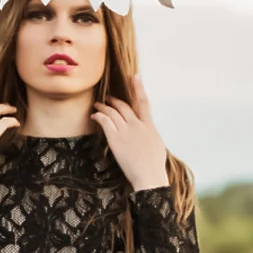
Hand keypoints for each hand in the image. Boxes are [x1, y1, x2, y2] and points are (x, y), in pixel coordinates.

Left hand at [90, 74, 169, 191]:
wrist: (149, 176)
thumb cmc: (155, 167)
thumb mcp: (157, 147)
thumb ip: (150, 137)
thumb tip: (148, 136)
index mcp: (149, 127)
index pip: (144, 102)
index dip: (139, 88)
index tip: (136, 76)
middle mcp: (137, 125)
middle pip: (124, 106)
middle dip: (115, 100)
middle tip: (108, 98)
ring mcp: (126, 131)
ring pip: (112, 112)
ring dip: (104, 107)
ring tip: (98, 105)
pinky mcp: (116, 139)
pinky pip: (105, 121)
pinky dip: (99, 116)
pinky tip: (94, 115)